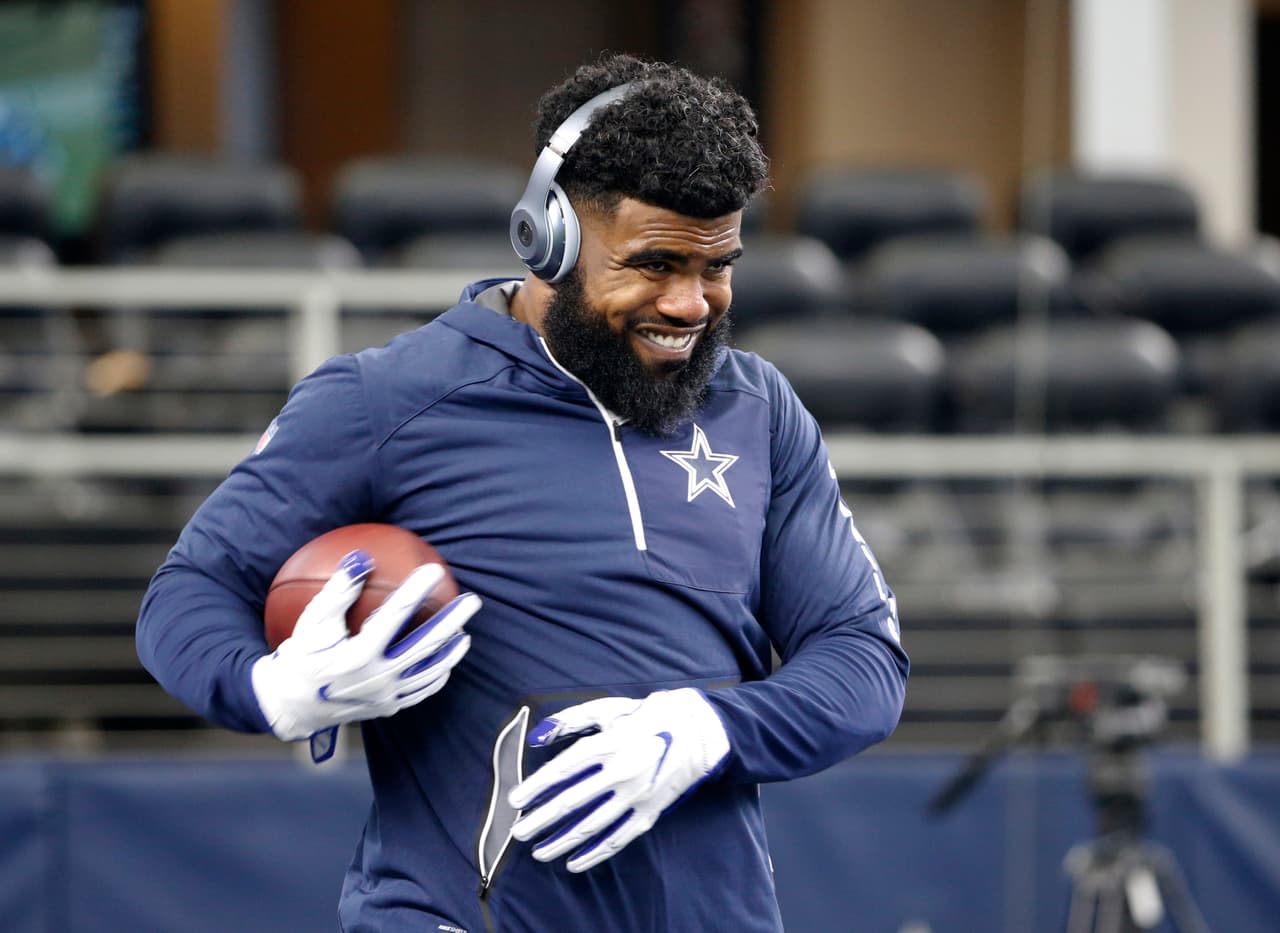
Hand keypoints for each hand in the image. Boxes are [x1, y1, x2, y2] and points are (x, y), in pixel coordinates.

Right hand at [251, 549, 477, 742]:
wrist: (291, 705)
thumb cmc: (301, 655)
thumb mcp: (313, 622)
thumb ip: (338, 592)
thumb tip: (361, 558)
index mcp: (357, 654)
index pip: (395, 615)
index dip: (417, 590)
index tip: (435, 569)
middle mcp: (376, 677)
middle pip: (426, 645)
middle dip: (452, 621)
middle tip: (472, 601)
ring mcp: (385, 696)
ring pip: (429, 672)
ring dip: (451, 652)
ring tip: (465, 634)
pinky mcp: (388, 707)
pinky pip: (420, 691)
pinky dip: (437, 676)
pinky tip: (445, 663)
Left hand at [507, 688, 729, 872]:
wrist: (696, 733)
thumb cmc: (644, 716)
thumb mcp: (607, 709)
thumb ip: (569, 720)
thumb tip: (537, 737)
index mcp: (609, 743)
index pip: (562, 770)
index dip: (535, 787)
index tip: (515, 800)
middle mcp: (621, 772)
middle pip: (571, 802)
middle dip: (540, 820)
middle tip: (518, 832)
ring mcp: (636, 796)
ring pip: (591, 826)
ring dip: (561, 842)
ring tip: (539, 851)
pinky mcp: (649, 813)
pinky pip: (617, 839)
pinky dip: (594, 854)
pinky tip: (573, 862)